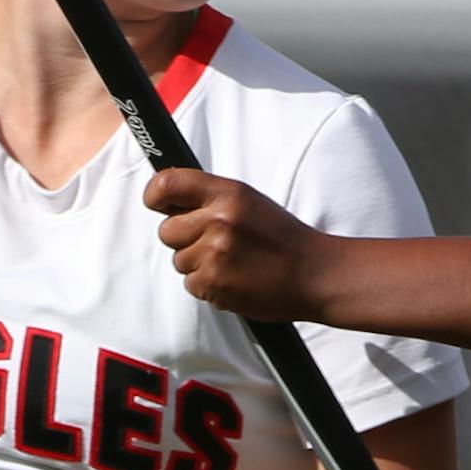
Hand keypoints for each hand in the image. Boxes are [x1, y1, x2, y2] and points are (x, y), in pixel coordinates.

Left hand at [144, 167, 332, 320]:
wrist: (316, 274)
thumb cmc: (281, 238)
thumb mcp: (248, 202)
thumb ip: (209, 198)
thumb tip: (165, 200)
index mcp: (229, 194)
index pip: (168, 184)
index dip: (154, 195)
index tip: (157, 203)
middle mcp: (219, 221)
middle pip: (166, 230)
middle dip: (184, 238)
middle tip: (217, 242)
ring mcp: (215, 254)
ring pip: (178, 259)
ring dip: (198, 264)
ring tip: (233, 262)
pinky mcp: (213, 284)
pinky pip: (190, 284)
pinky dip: (208, 285)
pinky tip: (234, 278)